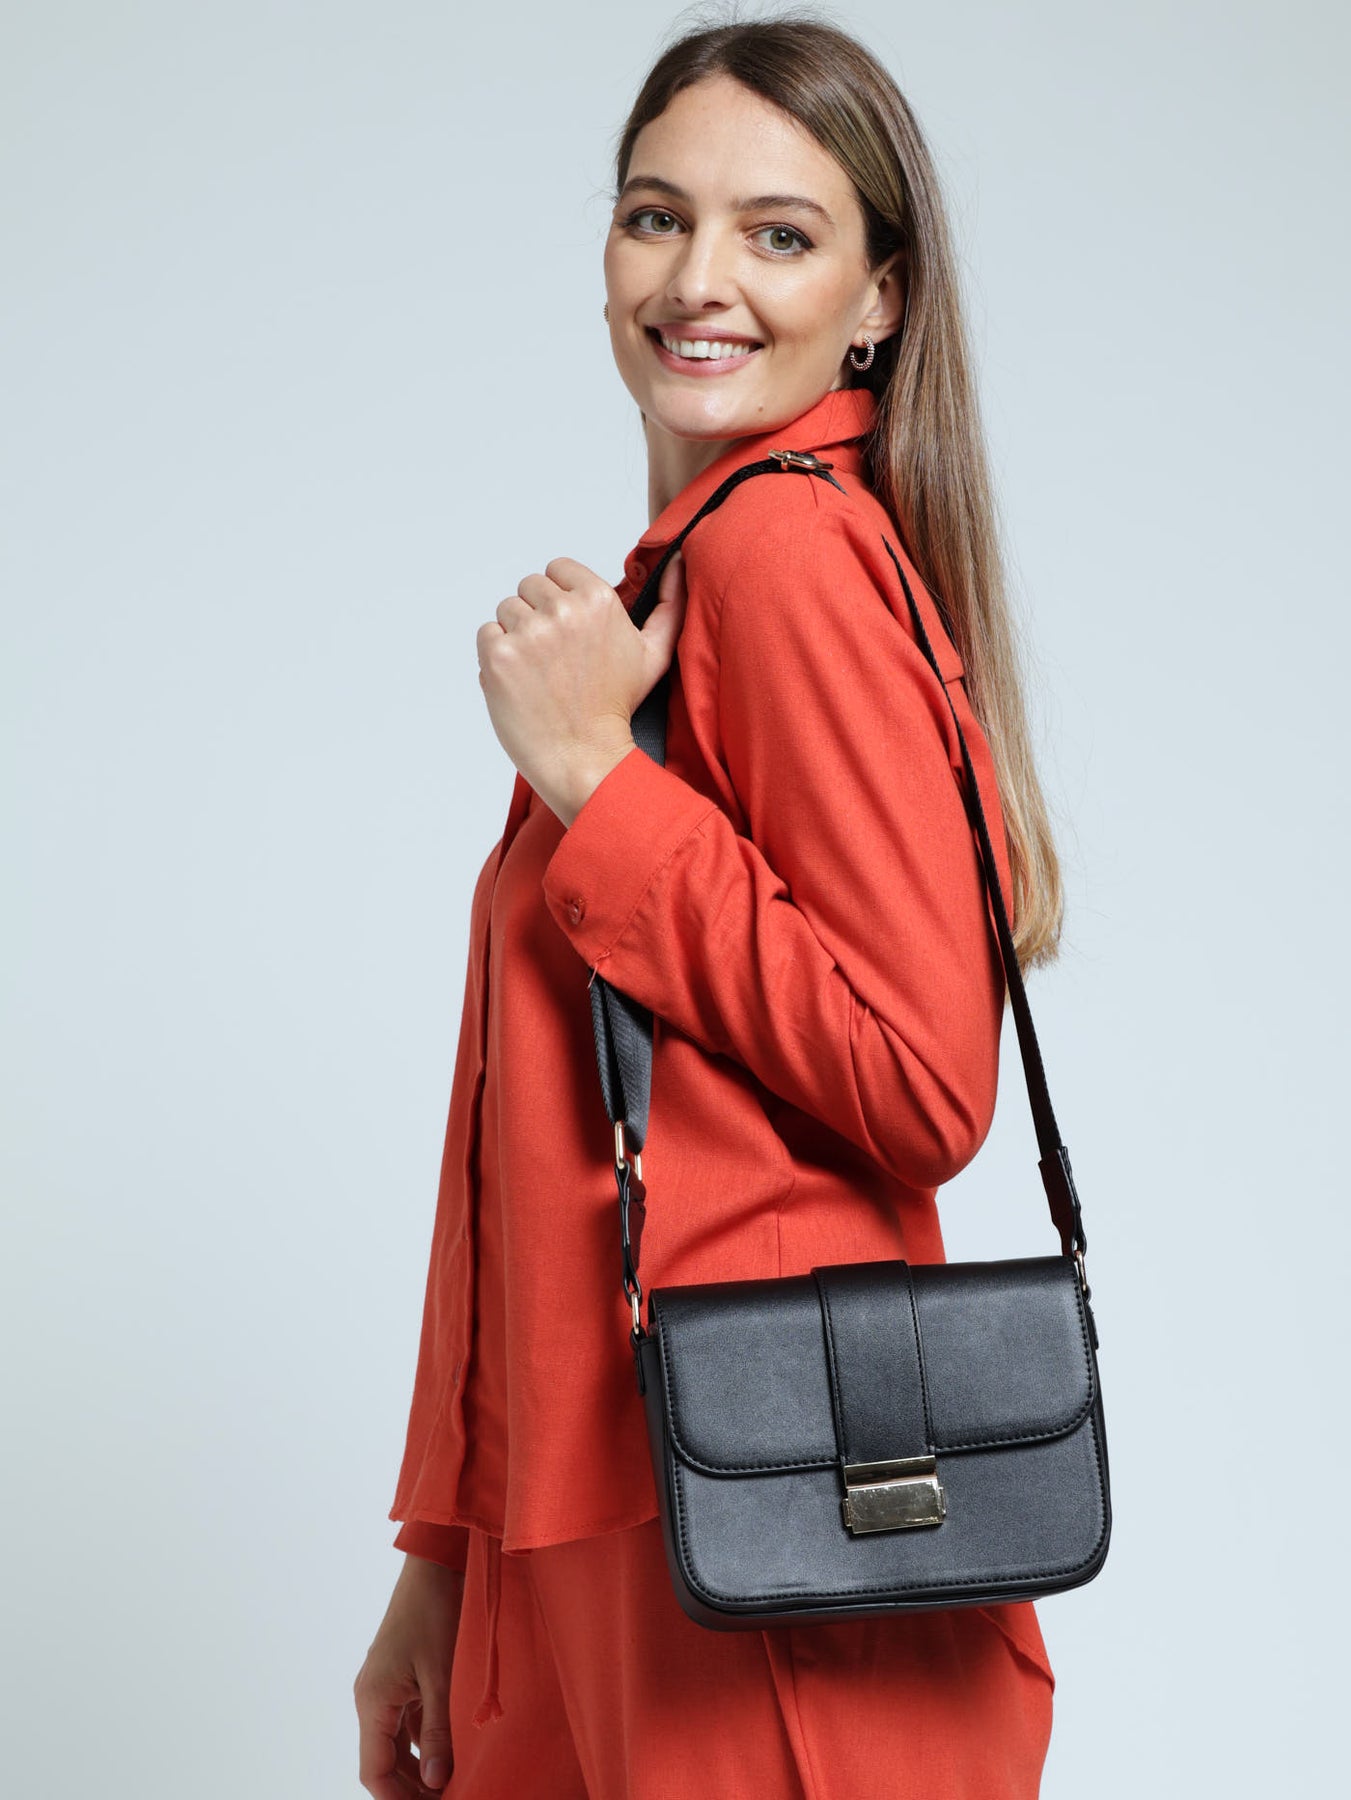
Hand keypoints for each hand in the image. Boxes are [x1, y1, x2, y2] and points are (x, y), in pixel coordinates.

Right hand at [354, 1556, 465, 1796]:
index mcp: (373, 1700)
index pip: (374, 1770)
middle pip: (381, 1761)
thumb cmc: (435, 1612)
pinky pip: (403, 1722)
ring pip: (392, 1743)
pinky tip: (444, 1752)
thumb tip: (435, 1782)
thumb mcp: (441, 1676)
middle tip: (445, 1798)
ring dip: (414, 1767)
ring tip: (446, 1784)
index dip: (398, 1798)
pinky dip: (420, 1742)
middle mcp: (371, 1697)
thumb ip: (437, 1732)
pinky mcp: (397, 1678)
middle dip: (408, 1788)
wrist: (433, 1564)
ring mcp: (382, 1687)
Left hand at [476, 550, 687, 826]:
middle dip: (538, 616)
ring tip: (540, 671)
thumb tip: (678, 563)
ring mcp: (528, 632)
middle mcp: (562, 609)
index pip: (558, 569)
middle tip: (556, 658)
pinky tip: (522, 680)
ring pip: (507, 610)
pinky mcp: (499, 655)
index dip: (561, 599)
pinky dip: (498, 656)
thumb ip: (670, 605)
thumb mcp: (655, 654)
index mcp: (598, 599)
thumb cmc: (615, 706)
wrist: (584, 756)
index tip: (570, 632)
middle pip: (529, 587)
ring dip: (517, 636)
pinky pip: (487, 634)